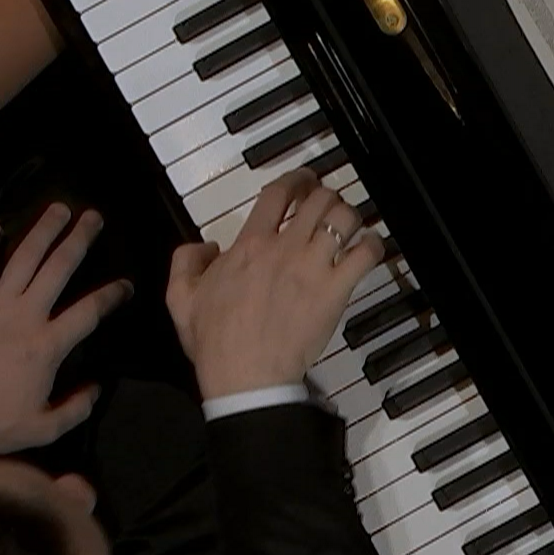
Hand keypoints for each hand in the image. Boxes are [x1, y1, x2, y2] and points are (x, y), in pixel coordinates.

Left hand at [0, 204, 134, 452]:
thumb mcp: (40, 429)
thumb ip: (75, 409)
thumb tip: (97, 387)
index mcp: (48, 344)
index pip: (90, 312)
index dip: (112, 296)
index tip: (126, 284)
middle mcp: (26, 313)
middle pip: (59, 268)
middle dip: (79, 240)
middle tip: (94, 217)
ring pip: (24, 257)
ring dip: (43, 230)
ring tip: (59, 209)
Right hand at [167, 169, 385, 396]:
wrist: (246, 375)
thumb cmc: (215, 341)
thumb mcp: (180, 298)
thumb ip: (185, 261)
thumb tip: (206, 245)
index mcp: (249, 245)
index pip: (277, 193)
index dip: (295, 179)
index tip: (303, 181)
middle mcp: (284, 248)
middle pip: (318, 199)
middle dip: (326, 195)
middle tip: (327, 204)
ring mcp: (312, 268)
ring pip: (344, 218)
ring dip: (349, 215)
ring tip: (348, 225)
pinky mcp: (335, 292)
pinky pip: (365, 255)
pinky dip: (373, 245)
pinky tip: (369, 248)